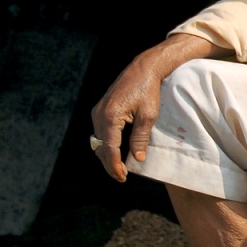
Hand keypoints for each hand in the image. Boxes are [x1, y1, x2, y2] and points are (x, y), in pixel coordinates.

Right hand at [90, 34, 224, 181]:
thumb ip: (140, 138)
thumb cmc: (148, 90)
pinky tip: (117, 150)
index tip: (122, 177)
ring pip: (98, 141)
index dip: (115, 165)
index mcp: (111, 116)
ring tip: (120, 166)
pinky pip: (100, 132)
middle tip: (122, 176)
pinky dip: (106, 144)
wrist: (143, 69)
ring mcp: (97, 111)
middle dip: (110, 163)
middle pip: (101, 147)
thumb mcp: (148, 116)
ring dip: (107, 155)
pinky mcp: (100, 109)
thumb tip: (137, 158)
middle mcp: (99, 114)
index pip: (110, 148)